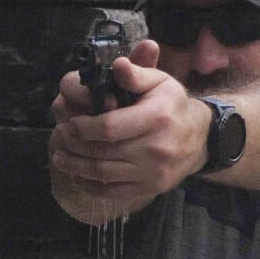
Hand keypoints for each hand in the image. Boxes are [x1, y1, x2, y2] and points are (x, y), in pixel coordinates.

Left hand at [49, 39, 211, 201]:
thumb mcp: (160, 82)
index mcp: (157, 118)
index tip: (70, 123)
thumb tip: (118, 65)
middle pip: (103, 152)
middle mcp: (156, 148)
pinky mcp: (150, 189)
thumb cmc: (172, 106)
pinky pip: (113, 192)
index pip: (110, 127)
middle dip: (75, 145)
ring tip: (61, 156)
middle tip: (60, 137)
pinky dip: (91, 186)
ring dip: (76, 166)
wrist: (199, 139)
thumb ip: (137, 74)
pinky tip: (78, 175)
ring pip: (104, 174)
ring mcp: (153, 173)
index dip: (84, 127)